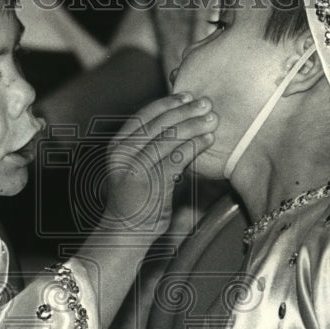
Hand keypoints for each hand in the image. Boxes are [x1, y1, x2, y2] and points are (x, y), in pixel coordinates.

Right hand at [99, 93, 216, 236]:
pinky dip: (194, 146)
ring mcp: (135, 168)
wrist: (125, 233)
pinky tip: (208, 140)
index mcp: (117, 146)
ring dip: (193, 126)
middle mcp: (122, 154)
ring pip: (169, 138)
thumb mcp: (134, 168)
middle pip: (158, 124)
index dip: (166, 104)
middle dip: (185, 111)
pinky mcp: (150, 183)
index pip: (143, 116)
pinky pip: (177, 158)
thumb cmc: (135, 200)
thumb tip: (174, 122)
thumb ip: (147, 147)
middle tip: (206, 103)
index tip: (186, 95)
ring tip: (212, 120)